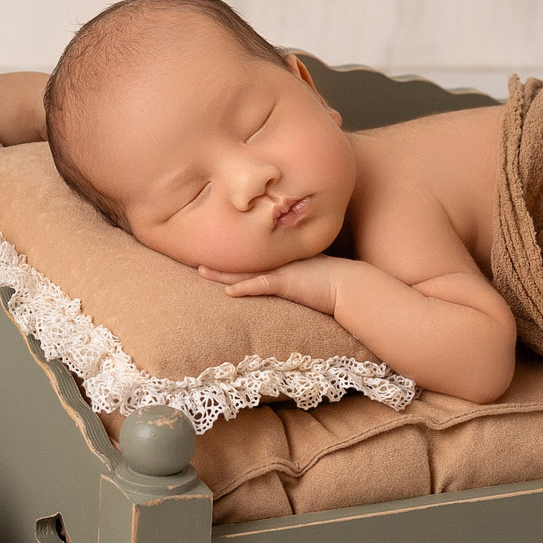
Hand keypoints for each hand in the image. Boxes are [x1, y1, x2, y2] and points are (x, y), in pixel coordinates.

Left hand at [199, 257, 349, 315]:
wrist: (348, 284)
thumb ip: (294, 267)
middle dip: (218, 259)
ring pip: (244, 272)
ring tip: (201, 270)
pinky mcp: (285, 283)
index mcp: (279, 259)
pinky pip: (260, 285)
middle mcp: (276, 262)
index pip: (249, 255)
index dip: (230, 254)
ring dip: (222, 274)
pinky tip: (227, 292)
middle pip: (240, 260)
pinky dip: (243, 288)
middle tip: (194, 256)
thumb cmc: (331, 278)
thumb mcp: (308, 269)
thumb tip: (287, 270)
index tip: (213, 250)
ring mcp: (280, 271)